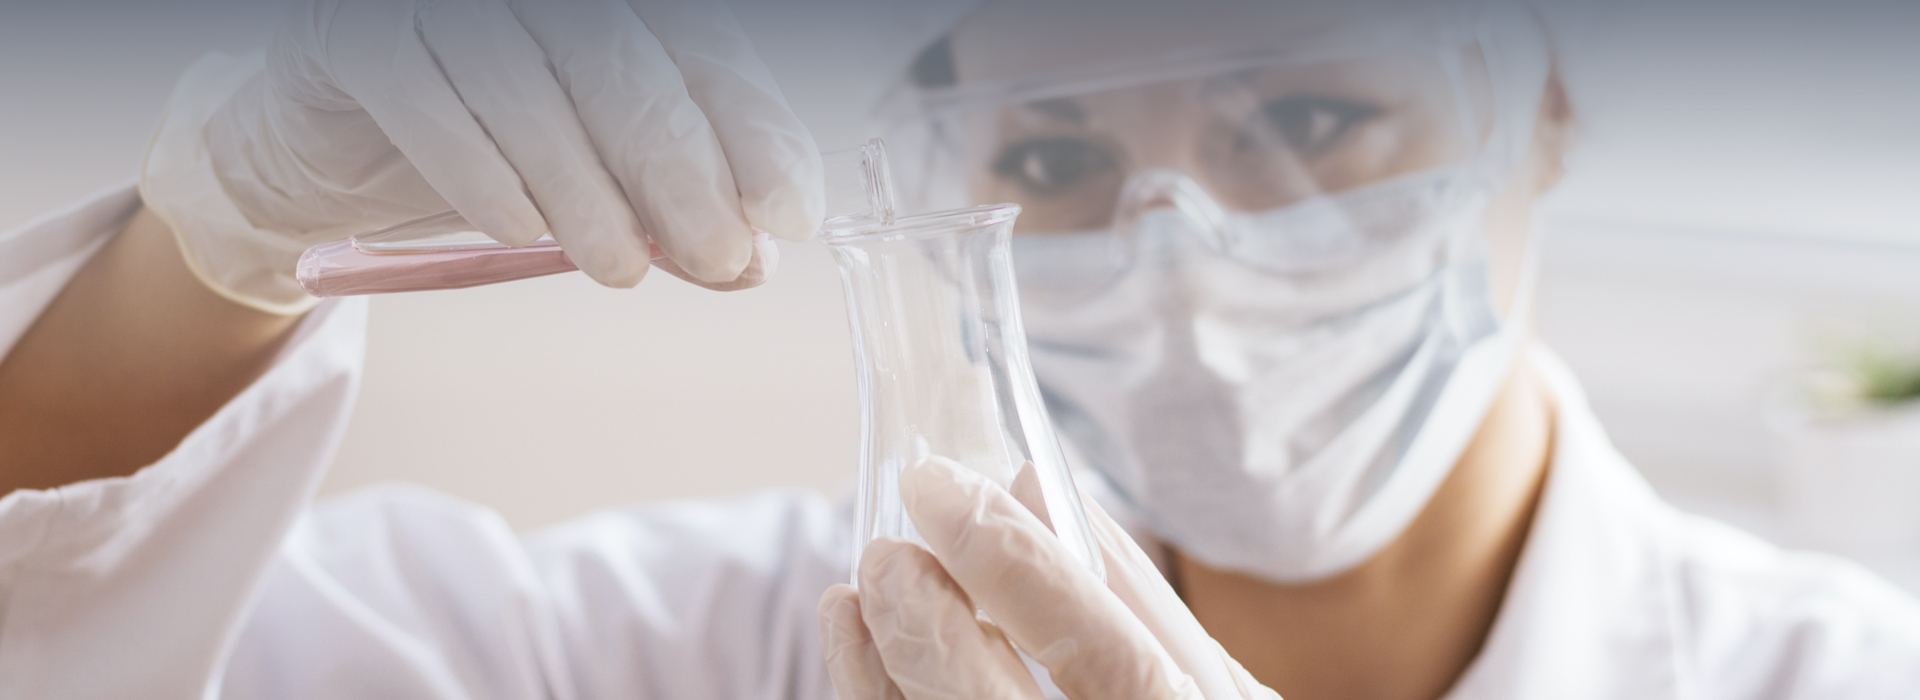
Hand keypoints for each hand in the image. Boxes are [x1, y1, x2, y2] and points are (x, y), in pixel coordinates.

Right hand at [142, 0, 821, 312]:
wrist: (323, 157)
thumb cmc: (482, 153)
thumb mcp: (595, 183)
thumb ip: (673, 209)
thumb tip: (749, 259)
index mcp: (615, 8)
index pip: (704, 53)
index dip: (753, 131)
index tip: (789, 213)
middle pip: (626, 61)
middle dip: (682, 168)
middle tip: (717, 256)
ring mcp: (440, 2)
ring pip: (531, 80)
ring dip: (583, 185)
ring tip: (619, 270)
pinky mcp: (354, 32)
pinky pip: (424, 92)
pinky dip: (478, 166)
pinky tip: (516, 228)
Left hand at [817, 456, 1282, 699]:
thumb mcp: (1203, 679)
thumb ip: (1125, 588)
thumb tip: (1025, 483)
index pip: (1100, 649)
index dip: (1012, 564)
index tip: (939, 489)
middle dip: (925, 625)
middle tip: (884, 553)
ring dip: (879, 675)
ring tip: (854, 601)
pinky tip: (868, 666)